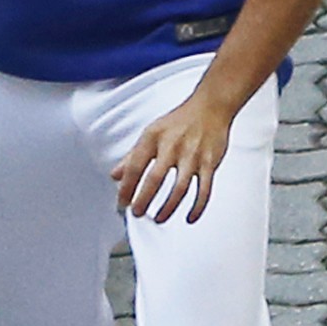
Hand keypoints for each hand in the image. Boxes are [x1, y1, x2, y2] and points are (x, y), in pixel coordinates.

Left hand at [113, 87, 236, 222]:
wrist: (210, 107)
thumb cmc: (179, 120)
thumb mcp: (151, 133)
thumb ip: (133, 155)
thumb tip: (115, 175)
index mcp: (154, 137)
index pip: (135, 166)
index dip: (126, 187)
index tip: (122, 202)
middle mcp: (172, 146)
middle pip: (154, 179)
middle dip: (144, 199)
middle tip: (137, 213)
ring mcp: (192, 156)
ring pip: (180, 188)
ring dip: (168, 208)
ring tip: (159, 218)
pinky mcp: (210, 163)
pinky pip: (204, 190)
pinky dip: (197, 207)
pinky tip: (189, 217)